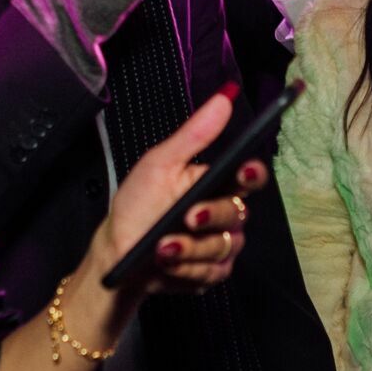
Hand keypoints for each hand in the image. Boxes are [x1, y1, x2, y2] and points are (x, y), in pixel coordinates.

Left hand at [95, 89, 259, 295]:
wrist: (118, 252)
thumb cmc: (137, 204)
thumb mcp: (159, 164)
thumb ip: (194, 135)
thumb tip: (223, 99)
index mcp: (214, 182)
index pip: (248, 175)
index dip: (253, 173)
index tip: (243, 172)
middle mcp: (223, 212)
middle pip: (238, 213)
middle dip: (211, 215)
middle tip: (188, 216)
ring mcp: (220, 244)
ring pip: (225, 246)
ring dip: (191, 247)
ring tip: (162, 247)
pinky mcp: (211, 271)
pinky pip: (213, 271)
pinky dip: (186, 268)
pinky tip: (166, 263)